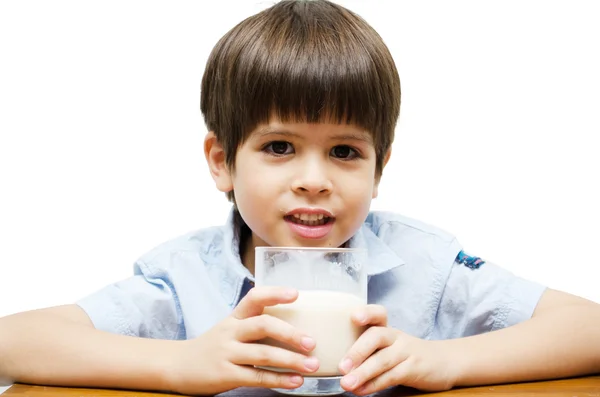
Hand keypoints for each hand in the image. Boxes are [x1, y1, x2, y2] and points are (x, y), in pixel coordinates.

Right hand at [167, 286, 318, 394]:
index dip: (275, 293)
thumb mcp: (230, 329)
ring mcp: (227, 353)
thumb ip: (255, 325)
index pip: (254, 297)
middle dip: (290, 334)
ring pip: (263, 354)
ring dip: (291, 360)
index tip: (296, 294)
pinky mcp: (225, 375)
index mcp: (235, 317)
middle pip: (263, 325)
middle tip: (312, 343)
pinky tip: (296, 381)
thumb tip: (297, 327)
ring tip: (312, 365)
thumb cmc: (214, 346)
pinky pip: (256, 377)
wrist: (178, 366)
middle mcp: (231, 331)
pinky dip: (279, 379)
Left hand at [338, 305, 457, 394]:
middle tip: (341, 367)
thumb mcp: (388, 345)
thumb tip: (335, 364)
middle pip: (376, 336)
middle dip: (357, 351)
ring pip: (383, 360)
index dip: (367, 313)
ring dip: (363, 373)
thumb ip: (366, 349)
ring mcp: (406, 352)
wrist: (443, 362)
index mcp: (387, 328)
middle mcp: (396, 336)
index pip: (378, 313)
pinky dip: (375, 384)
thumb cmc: (405, 354)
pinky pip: (392, 376)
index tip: (354, 317)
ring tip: (346, 383)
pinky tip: (361, 390)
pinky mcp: (414, 369)